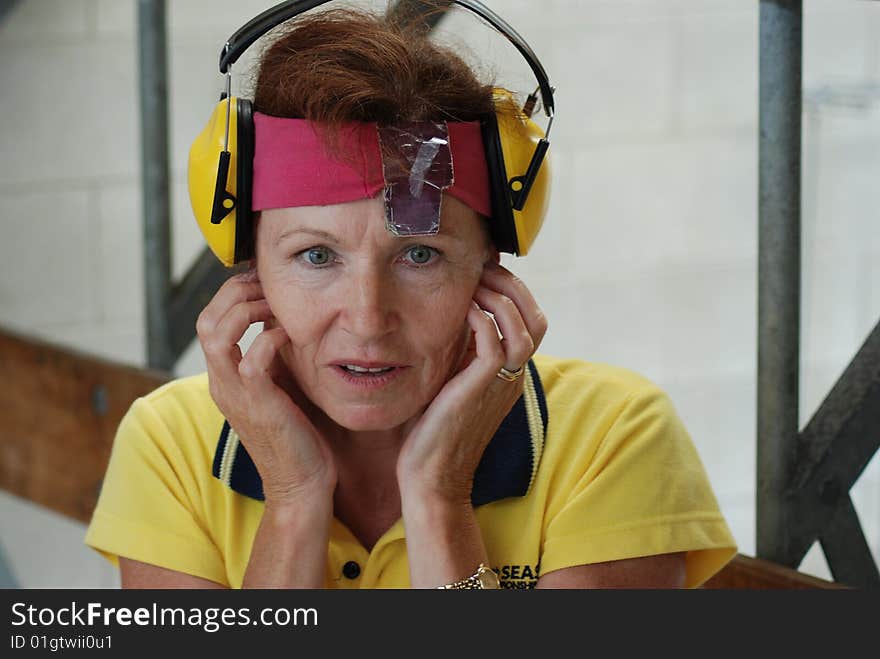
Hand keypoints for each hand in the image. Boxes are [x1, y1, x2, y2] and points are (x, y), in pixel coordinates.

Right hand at [196, 271, 336, 503]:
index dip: (231, 294)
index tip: (262, 281)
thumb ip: (271, 356)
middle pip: (205, 320)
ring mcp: (236, 395)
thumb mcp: (277, 387)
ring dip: (246, 309)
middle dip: (235, 293)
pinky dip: (269, 338)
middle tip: (268, 285)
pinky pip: (252, 361)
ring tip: (275, 304)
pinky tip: (290, 333)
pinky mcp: (259, 406)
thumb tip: (281, 319)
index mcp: (223, 377)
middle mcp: (222, 383)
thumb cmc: (296, 435)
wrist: (301, 484)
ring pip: (216, 334)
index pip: (208, 320)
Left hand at [396, 262, 547, 501]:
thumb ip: (459, 351)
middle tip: (483, 268)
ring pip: (525, 327)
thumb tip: (450, 315)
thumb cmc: (432, 432)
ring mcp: (502, 384)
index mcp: (510, 374)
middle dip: (513, 286)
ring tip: (473, 283)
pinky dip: (481, 318)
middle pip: (537, 318)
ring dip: (499, 297)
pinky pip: (495, 343)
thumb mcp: (450, 381)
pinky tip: (461, 310)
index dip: (513, 291)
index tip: (483, 271)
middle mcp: (513, 377)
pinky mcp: (482, 389)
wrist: (430, 478)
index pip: (530, 320)